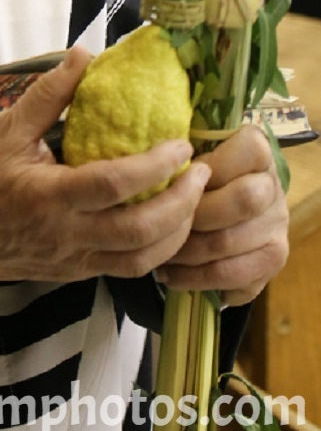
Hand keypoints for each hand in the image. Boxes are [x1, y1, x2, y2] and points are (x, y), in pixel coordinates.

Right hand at [0, 47, 210, 288]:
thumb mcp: (4, 128)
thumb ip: (48, 94)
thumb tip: (84, 54)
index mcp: (47, 197)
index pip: (113, 185)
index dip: (154, 166)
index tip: (181, 144)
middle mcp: (65, 235)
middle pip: (140, 232)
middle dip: (182, 204)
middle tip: (202, 173)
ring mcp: (72, 260)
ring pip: (141, 262)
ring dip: (177, 233)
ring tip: (193, 199)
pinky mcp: (74, 273)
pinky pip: (126, 270)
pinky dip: (156, 250)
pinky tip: (167, 224)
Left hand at [155, 124, 288, 304]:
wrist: (226, 198)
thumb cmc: (197, 171)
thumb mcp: (193, 152)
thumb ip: (182, 156)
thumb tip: (152, 166)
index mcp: (258, 153)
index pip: (250, 151)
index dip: (214, 163)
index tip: (181, 171)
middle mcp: (273, 188)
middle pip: (242, 200)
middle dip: (195, 213)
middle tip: (162, 220)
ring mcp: (277, 226)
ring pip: (230, 242)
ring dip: (187, 252)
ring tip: (157, 253)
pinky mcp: (272, 259)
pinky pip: (235, 278)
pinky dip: (197, 280)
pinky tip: (172, 276)